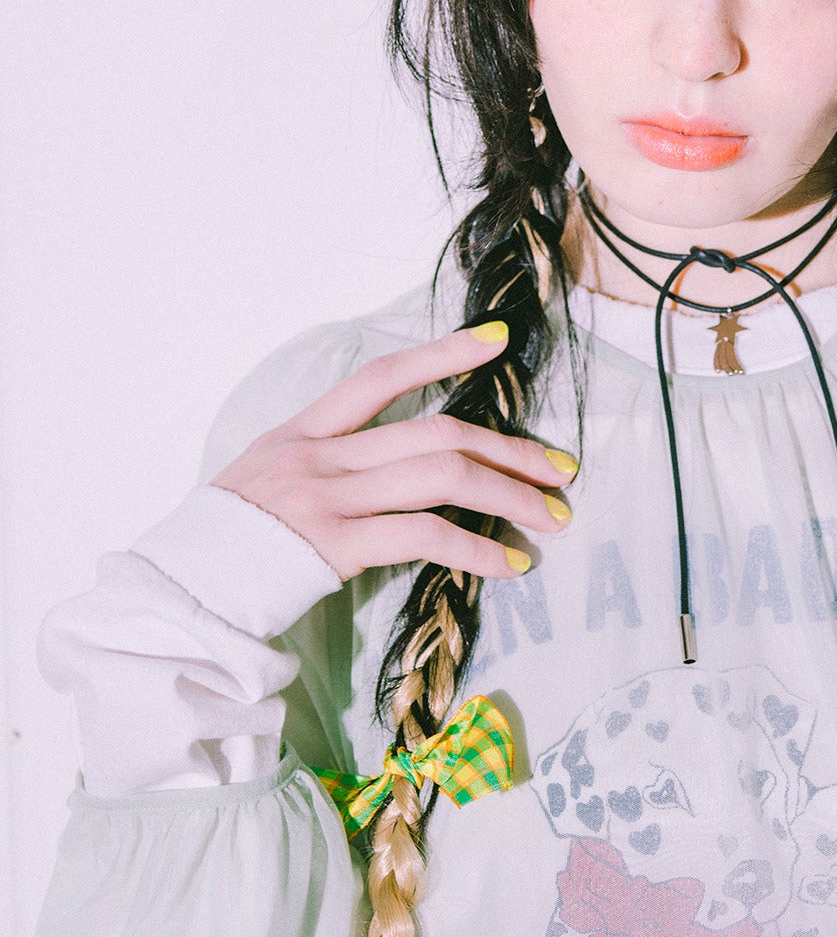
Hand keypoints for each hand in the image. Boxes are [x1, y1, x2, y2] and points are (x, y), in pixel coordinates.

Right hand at [210, 322, 575, 581]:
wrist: (176, 596)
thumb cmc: (225, 546)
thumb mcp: (265, 479)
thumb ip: (323, 462)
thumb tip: (388, 463)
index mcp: (302, 431)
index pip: (382, 376)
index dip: (443, 354)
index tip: (497, 341)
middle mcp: (319, 455)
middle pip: (437, 433)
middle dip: (510, 449)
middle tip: (560, 468)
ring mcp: (328, 499)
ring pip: (443, 478)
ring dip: (511, 496)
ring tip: (553, 516)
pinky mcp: (336, 547)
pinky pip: (424, 538)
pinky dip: (477, 550)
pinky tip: (510, 564)